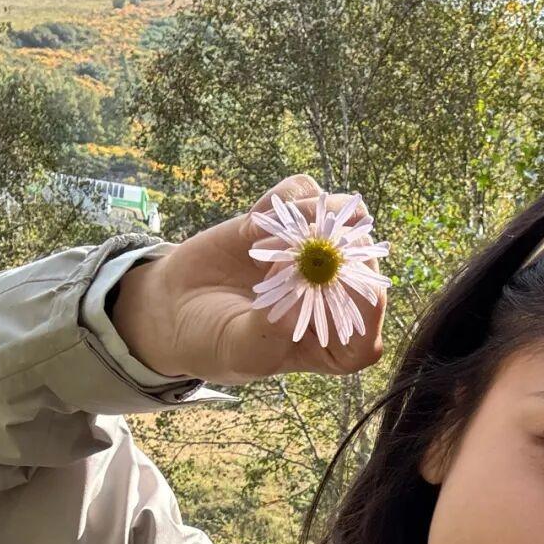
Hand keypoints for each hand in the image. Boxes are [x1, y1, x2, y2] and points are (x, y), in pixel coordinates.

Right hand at [111, 174, 387, 383]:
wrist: (175, 310)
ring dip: (306, 218)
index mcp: (338, 343)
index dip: (356, 293)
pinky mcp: (292, 220)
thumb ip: (271, 331)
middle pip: (365, 258)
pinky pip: (305, 193)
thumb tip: (297, 300)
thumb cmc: (214, 342)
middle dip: (332, 244)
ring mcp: (319, 253)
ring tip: (262, 241)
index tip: (321, 276)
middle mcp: (338, 296)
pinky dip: (282, 200)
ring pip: (342, 215)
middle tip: (285, 246)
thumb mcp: (241, 350)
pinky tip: (252, 225)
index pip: (369, 319)